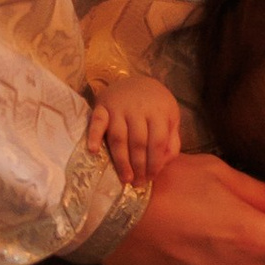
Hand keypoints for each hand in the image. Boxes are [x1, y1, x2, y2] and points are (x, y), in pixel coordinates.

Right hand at [89, 73, 183, 189]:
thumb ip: (171, 140)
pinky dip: (93, 135)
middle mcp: (138, 109)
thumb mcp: (170, 117)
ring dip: (121, 160)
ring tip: (124, 178)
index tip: (151, 178)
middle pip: (138, 143)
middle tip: (137, 184)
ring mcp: (119, 107)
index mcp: (159, 112)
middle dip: (138, 166)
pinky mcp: (102, 106)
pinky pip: (96, 122)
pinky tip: (93, 151)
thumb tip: (163, 163)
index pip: (157, 142)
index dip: (154, 163)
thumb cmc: (155, 105)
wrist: (135, 80)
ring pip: (119, 137)